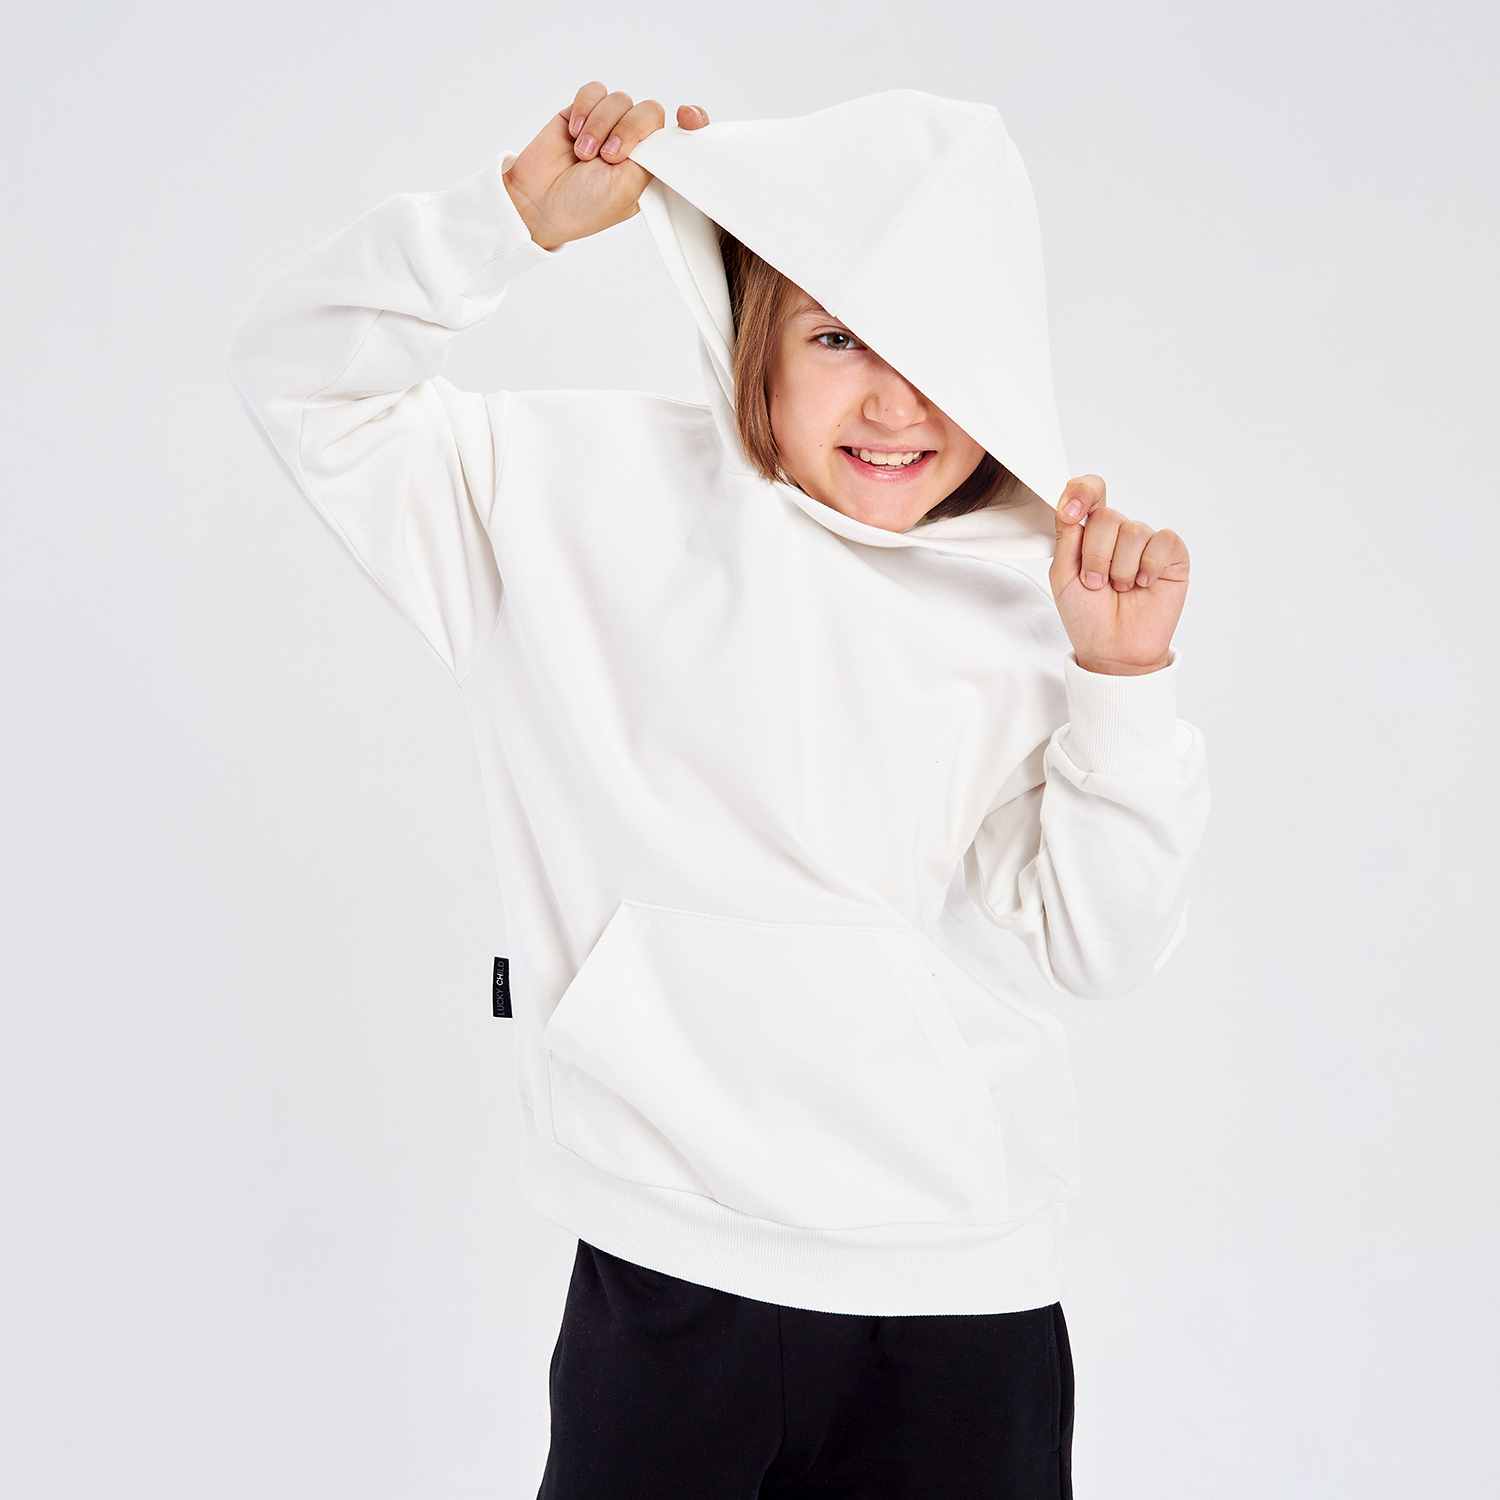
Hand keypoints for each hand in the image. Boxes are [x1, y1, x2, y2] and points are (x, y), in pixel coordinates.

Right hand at [502, 83, 709, 250]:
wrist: (537, 202)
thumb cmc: (583, 206)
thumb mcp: (630, 190)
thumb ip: (652, 157)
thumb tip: (670, 128)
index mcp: (652, 166)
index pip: (681, 136)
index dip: (692, 121)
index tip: (688, 118)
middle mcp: (634, 143)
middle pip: (650, 111)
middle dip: (628, 130)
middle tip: (608, 157)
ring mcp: (609, 126)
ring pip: (620, 100)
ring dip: (600, 126)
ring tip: (584, 154)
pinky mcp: (584, 111)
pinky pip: (594, 91)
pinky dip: (584, 109)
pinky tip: (573, 133)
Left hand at [1049, 474, 1189, 675]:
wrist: (1112, 649)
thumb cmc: (1087, 616)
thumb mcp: (1063, 576)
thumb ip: (1065, 538)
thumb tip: (1067, 503)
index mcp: (1091, 533)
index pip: (1090, 493)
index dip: (1081, 494)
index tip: (1070, 513)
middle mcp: (1119, 534)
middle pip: (1108, 517)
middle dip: (1095, 556)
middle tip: (1096, 583)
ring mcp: (1147, 544)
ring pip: (1133, 531)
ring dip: (1120, 568)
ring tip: (1120, 589)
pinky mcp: (1173, 556)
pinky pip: (1163, 542)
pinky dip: (1149, 566)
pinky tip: (1144, 584)